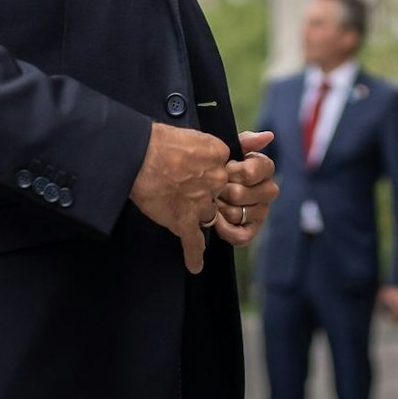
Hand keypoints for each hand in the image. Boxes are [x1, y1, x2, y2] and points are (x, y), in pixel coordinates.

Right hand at [129, 123, 231, 274]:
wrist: (137, 154)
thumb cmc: (157, 140)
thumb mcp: (194, 133)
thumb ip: (216, 143)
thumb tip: (260, 138)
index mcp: (219, 155)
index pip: (223, 169)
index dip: (210, 172)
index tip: (198, 173)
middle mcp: (216, 180)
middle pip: (218, 193)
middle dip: (205, 193)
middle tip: (186, 188)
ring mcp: (202, 202)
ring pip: (208, 214)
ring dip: (198, 216)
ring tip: (190, 218)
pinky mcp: (185, 219)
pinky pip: (193, 242)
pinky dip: (194, 256)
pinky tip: (195, 266)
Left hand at [212, 131, 279, 246]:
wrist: (201, 185)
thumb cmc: (218, 165)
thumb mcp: (229, 150)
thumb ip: (245, 141)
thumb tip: (268, 135)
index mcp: (264, 169)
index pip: (254, 171)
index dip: (235, 171)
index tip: (226, 167)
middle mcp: (268, 191)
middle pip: (241, 194)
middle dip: (223, 191)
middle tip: (214, 187)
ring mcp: (261, 212)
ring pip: (238, 214)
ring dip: (219, 209)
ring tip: (212, 202)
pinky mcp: (252, 231)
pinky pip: (241, 236)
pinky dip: (225, 230)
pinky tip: (216, 221)